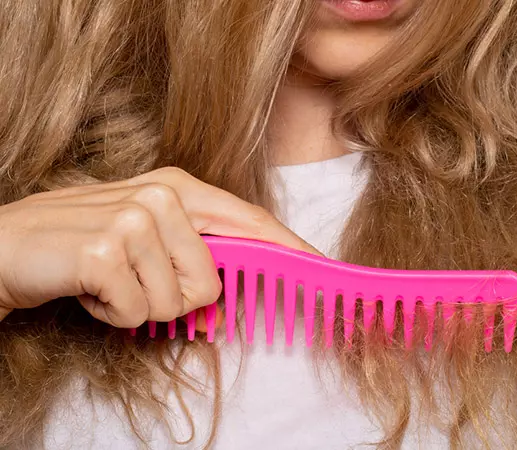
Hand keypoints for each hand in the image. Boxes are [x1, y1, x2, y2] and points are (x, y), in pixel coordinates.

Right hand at [0, 167, 318, 329]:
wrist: (8, 246)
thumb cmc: (83, 244)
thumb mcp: (146, 237)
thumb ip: (197, 252)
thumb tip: (237, 293)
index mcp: (180, 188)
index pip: (250, 222)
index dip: (289, 249)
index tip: (323, 271)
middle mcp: (163, 195)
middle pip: (213, 283)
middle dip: (174, 299)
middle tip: (133, 280)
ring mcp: (134, 219)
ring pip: (178, 304)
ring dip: (138, 307)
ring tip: (108, 280)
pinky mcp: (107, 250)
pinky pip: (141, 313)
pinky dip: (114, 315)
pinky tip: (90, 288)